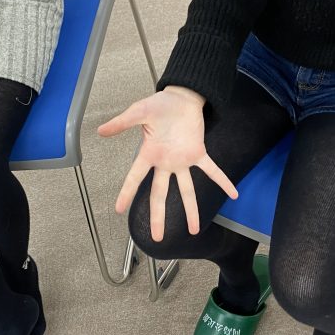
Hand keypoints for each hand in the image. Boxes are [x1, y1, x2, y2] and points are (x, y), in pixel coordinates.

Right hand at [98, 87, 237, 241]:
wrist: (181, 96)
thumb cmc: (160, 104)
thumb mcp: (138, 112)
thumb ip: (121, 123)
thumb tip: (100, 130)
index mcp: (149, 154)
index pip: (135, 178)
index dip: (126, 193)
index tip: (118, 210)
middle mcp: (165, 162)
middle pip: (160, 194)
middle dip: (158, 216)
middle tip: (156, 237)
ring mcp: (182, 160)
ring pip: (186, 190)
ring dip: (191, 210)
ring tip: (194, 230)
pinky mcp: (198, 153)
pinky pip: (212, 170)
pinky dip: (223, 181)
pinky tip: (233, 194)